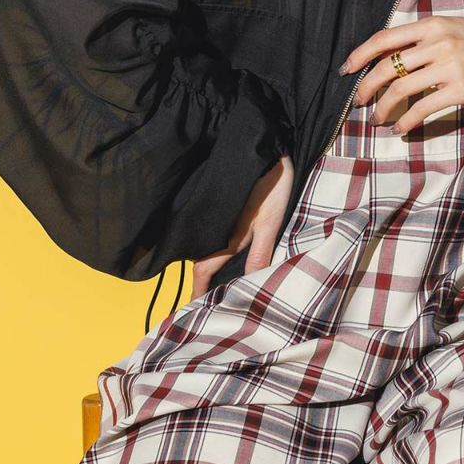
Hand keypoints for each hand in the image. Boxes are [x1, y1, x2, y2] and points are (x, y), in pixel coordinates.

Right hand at [190, 153, 293, 297]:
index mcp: (225, 237)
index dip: (197, 292)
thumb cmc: (272, 186)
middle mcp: (218, 229)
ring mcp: (221, 219)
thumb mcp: (271, 222)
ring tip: (218, 290)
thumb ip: (260, 254)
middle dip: (202, 285)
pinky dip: (218, 253)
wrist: (269, 150)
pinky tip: (230, 261)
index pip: (202, 272)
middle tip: (206, 308)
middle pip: (202, 264)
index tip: (191, 313)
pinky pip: (217, 237)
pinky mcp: (228, 209)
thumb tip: (249, 286)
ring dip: (211, 270)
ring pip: (210, 250)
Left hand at [340, 17, 463, 133]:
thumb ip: (428, 39)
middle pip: (386, 66)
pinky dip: (405, 121)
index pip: (384, 38)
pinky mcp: (461, 89)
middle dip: (365, 87)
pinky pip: (422, 108)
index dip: (359, 54)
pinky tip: (400, 128)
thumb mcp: (456, 28)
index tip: (347, 70)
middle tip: (358, 102)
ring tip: (377, 119)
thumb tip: (398, 57)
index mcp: (432, 25)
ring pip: (399, 89)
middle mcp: (436, 42)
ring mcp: (448, 66)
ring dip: (382, 108)